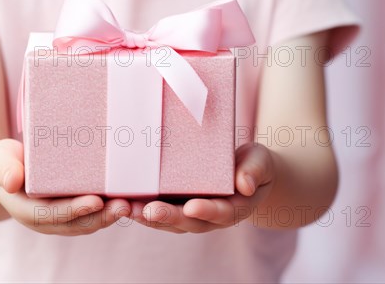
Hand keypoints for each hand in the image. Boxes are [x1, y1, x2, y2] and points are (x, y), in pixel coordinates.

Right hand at [0, 139, 130, 234]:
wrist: (8, 168)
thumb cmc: (5, 160)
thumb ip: (4, 168)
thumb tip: (12, 182)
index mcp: (25, 210)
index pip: (51, 214)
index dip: (74, 210)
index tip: (96, 201)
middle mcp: (44, 220)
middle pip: (75, 224)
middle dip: (101, 217)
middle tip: (124, 205)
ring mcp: (60, 218)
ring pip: (87, 224)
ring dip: (110, 217)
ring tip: (132, 205)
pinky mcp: (72, 211)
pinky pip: (92, 215)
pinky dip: (109, 212)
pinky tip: (129, 202)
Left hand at [131, 143, 274, 232]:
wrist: (246, 171)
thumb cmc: (253, 164)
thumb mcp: (260, 162)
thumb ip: (254, 171)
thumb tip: (245, 184)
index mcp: (234, 207)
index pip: (221, 213)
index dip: (207, 211)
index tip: (193, 207)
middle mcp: (210, 216)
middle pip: (189, 222)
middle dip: (168, 217)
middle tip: (149, 211)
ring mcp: (192, 213)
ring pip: (169, 221)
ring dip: (148, 217)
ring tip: (127, 209)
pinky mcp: (177, 205)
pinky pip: (159, 210)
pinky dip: (141, 208)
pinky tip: (124, 201)